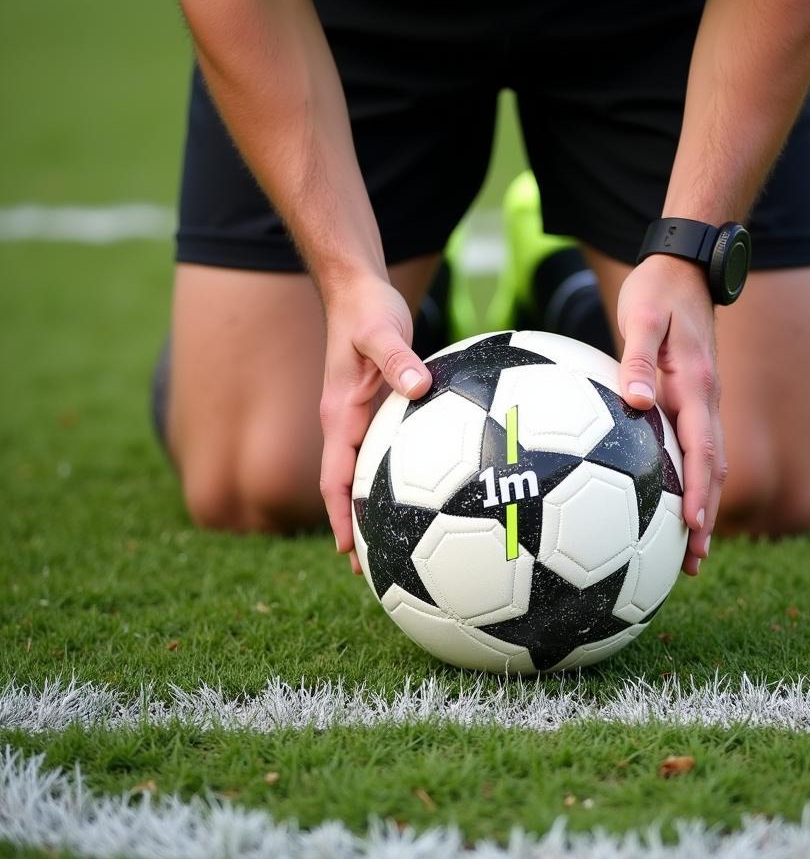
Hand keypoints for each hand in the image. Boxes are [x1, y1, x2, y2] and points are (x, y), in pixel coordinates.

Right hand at [318, 273, 430, 569]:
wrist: (358, 289)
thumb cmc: (368, 310)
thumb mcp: (382, 330)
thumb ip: (399, 358)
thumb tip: (421, 387)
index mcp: (340, 417)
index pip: (334, 479)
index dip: (340, 516)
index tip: (348, 551)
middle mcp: (346, 425)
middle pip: (347, 489)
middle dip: (355, 529)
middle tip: (374, 569)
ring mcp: (361, 420)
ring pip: (365, 475)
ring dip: (375, 510)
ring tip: (398, 546)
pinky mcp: (379, 411)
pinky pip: (386, 454)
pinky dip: (396, 480)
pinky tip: (426, 493)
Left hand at [616, 256, 725, 575]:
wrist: (686, 270)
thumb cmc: (658, 292)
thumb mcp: (641, 315)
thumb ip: (635, 357)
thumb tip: (635, 401)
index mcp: (695, 384)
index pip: (702, 448)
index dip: (699, 490)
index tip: (692, 527)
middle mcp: (706, 399)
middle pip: (714, 468)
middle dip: (707, 516)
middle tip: (695, 561)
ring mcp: (704, 401)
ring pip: (711, 462)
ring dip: (705, 504)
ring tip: (692, 549)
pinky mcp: (693, 400)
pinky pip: (698, 447)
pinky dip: (694, 480)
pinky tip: (675, 502)